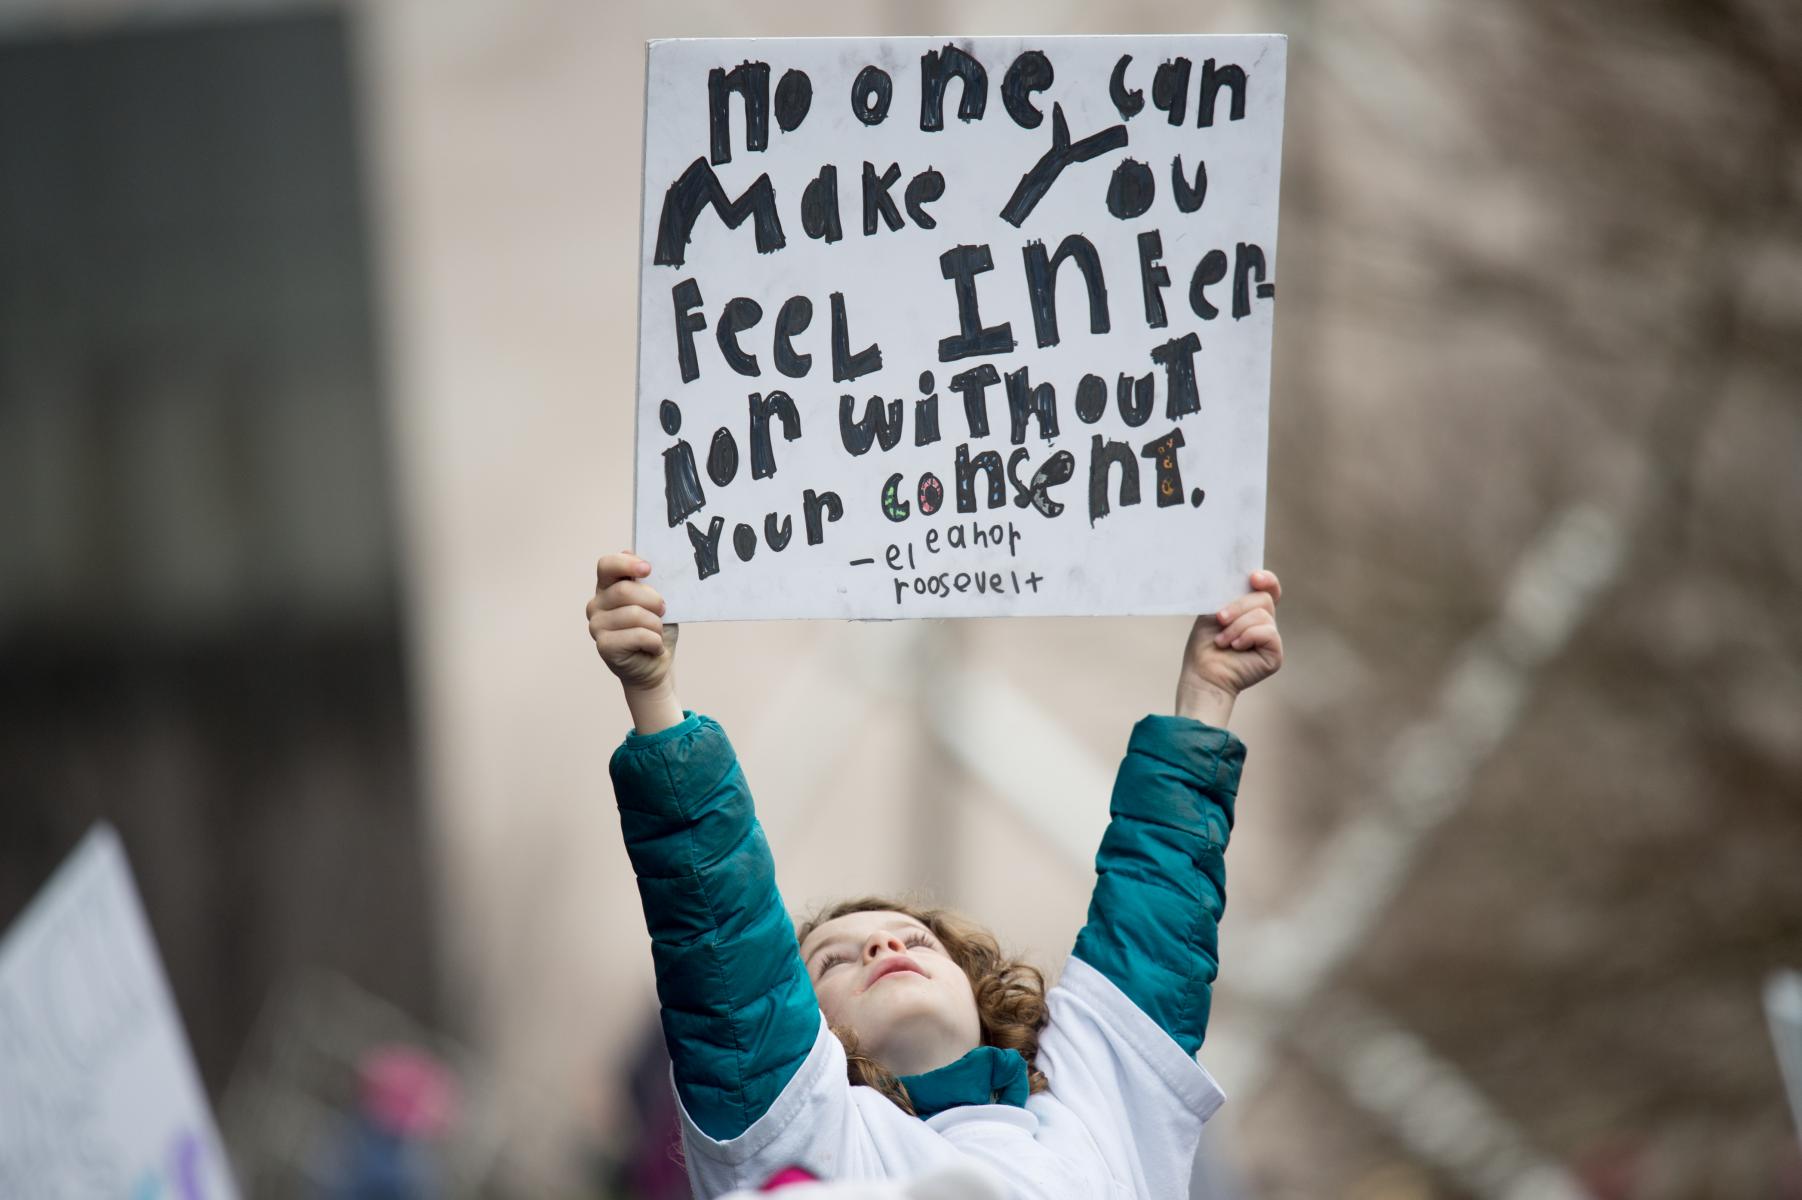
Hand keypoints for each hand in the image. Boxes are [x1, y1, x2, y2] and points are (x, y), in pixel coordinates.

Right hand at [588, 552, 681, 731]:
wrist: (656, 665)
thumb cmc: (655, 630)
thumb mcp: (657, 601)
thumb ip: (648, 582)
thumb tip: (636, 556)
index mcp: (608, 587)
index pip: (606, 565)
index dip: (626, 564)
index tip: (648, 569)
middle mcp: (596, 604)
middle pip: (625, 590)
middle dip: (653, 600)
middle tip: (663, 611)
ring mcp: (596, 626)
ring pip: (634, 614)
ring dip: (656, 625)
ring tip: (657, 634)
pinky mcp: (604, 646)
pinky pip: (637, 635)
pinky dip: (654, 641)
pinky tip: (654, 647)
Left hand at [1175, 570, 1283, 724]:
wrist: (1202, 673)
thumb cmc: (1204, 645)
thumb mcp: (1213, 611)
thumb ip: (1229, 595)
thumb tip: (1243, 577)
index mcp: (1251, 610)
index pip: (1269, 589)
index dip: (1267, 580)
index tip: (1253, 578)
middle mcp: (1264, 623)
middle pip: (1263, 598)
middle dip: (1238, 607)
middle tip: (1220, 619)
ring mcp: (1271, 638)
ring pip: (1262, 615)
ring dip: (1236, 626)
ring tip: (1222, 640)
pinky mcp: (1275, 654)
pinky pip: (1267, 632)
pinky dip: (1247, 636)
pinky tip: (1235, 647)